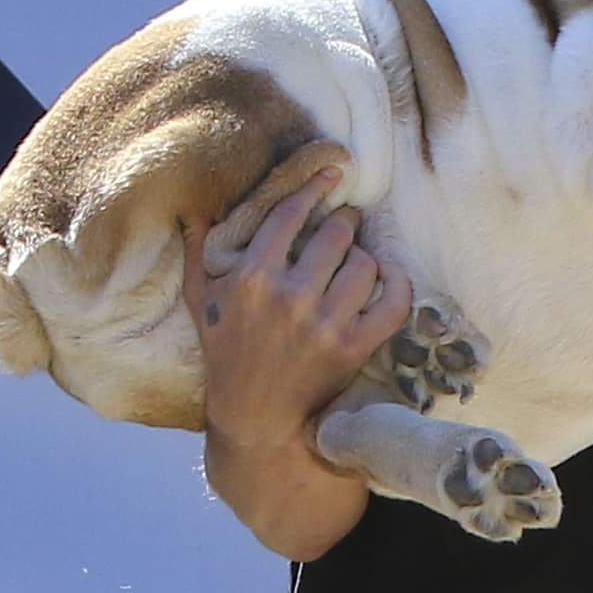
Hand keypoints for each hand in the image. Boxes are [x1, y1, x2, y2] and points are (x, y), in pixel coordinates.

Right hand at [181, 167, 411, 451]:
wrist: (255, 419)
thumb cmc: (227, 355)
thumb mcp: (201, 303)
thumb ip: (198, 254)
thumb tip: (194, 210)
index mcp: (251, 278)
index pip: (291, 214)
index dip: (314, 188)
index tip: (332, 173)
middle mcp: (289, 297)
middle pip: (336, 234)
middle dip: (343, 224)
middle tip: (345, 225)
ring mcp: (324, 323)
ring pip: (364, 263)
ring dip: (362, 258)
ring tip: (353, 263)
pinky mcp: (354, 347)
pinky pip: (393, 302)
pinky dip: (398, 285)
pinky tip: (388, 277)